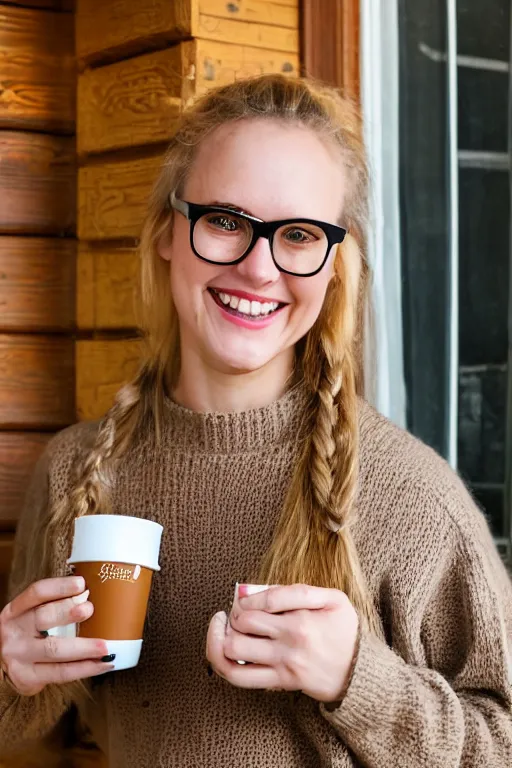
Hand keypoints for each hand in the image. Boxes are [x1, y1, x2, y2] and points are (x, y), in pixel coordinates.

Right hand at [0, 576, 112, 695]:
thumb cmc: (26, 634)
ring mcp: (20, 655)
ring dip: (83, 647)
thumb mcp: (31, 615)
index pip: (37, 593)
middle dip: (68, 612)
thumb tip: (89, 595)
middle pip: (43, 618)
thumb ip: (54, 604)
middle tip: (89, 609)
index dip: (59, 587)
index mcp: (17, 610)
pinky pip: (60, 672)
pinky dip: (85, 668)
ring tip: (105, 646)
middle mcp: (16, 631)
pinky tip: (102, 664)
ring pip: (54, 650)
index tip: (81, 584)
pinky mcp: (28, 677)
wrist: (3, 666)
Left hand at [206, 584, 358, 702]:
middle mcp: (290, 640)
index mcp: (303, 616)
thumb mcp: (332, 599)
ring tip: (224, 630)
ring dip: (220, 638)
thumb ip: (298, 591)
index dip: (244, 598)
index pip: (262, 600)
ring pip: (232, 653)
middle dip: (233, 615)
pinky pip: (240, 678)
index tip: (244, 600)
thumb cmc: (344, 631)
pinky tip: (225, 651)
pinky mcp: (279, 682)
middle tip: (236, 614)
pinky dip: (223, 663)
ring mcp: (283, 663)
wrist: (361, 672)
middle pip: (242, 624)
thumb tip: (257, 591)